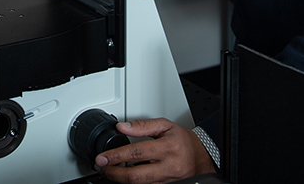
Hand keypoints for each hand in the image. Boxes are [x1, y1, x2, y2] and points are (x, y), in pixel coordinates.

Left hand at [95, 119, 214, 183]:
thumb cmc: (183, 141)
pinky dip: (132, 183)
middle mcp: (168, 167)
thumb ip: (142, 126)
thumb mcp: (165, 126)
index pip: (136, 153)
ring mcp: (167, 181)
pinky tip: (123, 177)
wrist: (201, 158)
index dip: (116, 156)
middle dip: (113, 173)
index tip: (102, 157)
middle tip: (101, 167)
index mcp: (167, 148)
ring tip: (109, 171)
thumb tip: (122, 127)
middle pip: (135, 176)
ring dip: (120, 179)